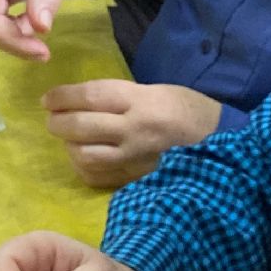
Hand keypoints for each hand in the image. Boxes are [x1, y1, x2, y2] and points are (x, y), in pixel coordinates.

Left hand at [44, 81, 222, 189]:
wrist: (222, 146)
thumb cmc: (189, 111)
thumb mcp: (158, 91)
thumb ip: (122, 97)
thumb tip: (81, 102)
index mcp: (143, 101)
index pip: (91, 97)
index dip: (63, 97)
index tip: (47, 99)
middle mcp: (135, 131)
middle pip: (81, 126)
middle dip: (58, 122)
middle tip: (52, 118)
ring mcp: (135, 159)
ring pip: (85, 155)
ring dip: (69, 146)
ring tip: (68, 138)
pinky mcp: (137, 180)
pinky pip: (98, 176)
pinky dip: (84, 166)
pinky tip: (85, 157)